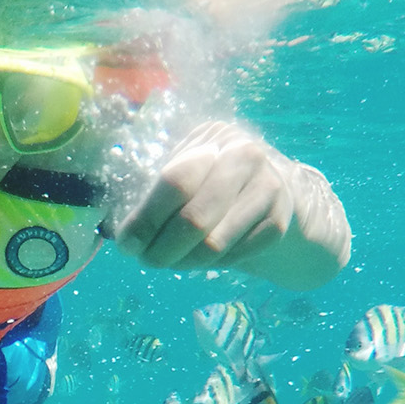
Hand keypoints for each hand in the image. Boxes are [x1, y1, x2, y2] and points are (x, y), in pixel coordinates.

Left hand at [113, 121, 299, 269]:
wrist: (281, 196)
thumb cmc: (217, 184)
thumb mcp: (192, 172)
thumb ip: (160, 190)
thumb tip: (123, 230)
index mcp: (213, 138)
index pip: (174, 182)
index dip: (145, 218)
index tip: (127, 243)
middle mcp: (245, 156)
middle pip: (194, 218)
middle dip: (162, 248)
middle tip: (147, 260)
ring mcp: (268, 188)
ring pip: (213, 244)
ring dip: (184, 262)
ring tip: (172, 262)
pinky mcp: (280, 222)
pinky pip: (234, 256)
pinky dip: (211, 265)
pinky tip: (202, 259)